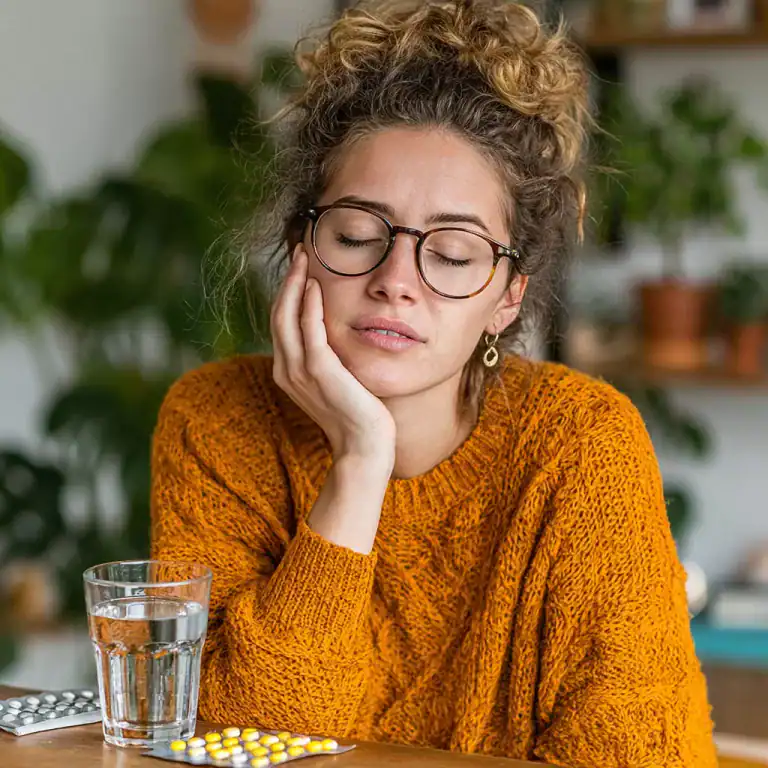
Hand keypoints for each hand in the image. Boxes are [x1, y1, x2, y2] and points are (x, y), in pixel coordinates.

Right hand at [271, 245, 395, 471]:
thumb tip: (334, 332)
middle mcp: (286, 370)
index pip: (281, 323)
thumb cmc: (357, 414)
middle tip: (299, 252)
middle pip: (278, 315)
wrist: (364, 446)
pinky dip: (309, 305)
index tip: (299, 267)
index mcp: (287, 371)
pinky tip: (315, 285)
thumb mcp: (337, 380)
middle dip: (287, 281)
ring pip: (287, 318)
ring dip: (295, 285)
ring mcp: (299, 371)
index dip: (287, 292)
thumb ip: (327, 356)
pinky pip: (309, 331)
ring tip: (304, 259)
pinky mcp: (320, 371)